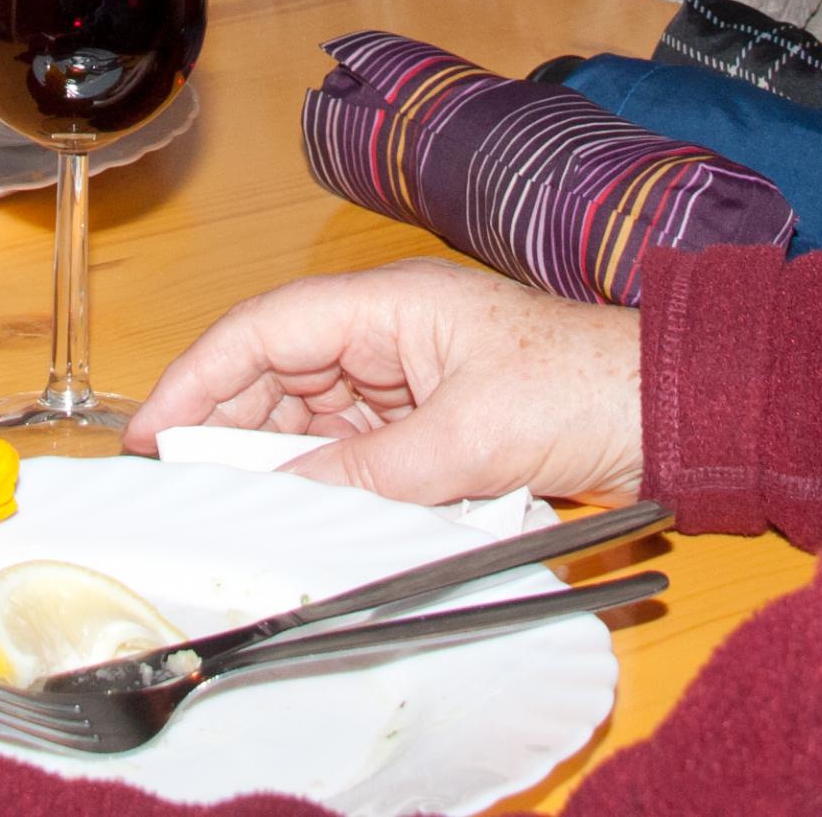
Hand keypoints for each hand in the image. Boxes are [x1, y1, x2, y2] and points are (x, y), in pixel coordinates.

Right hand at [125, 258, 648, 505]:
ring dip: (272, 462)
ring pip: (308, 418)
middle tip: (181, 489)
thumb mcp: (470, 438)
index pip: (265, 329)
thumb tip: (285, 498)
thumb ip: (371, 471)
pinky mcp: (430, 427)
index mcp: (389, 305)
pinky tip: (302, 516)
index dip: (199, 377)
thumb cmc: (583, 391)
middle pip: (276, 373)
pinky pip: (352, 452)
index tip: (152, 432)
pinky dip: (321, 482)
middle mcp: (387, 335)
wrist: (670, 413)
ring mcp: (407, 381)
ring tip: (232, 512)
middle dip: (225, 426)